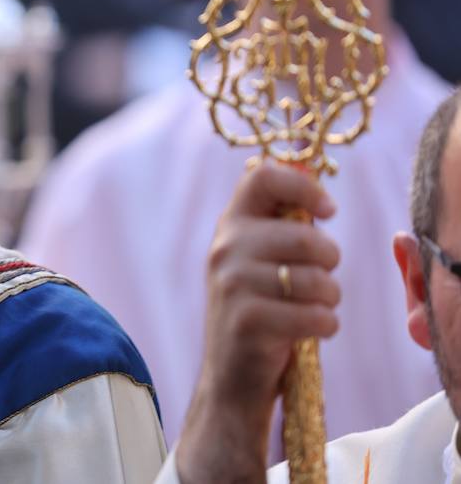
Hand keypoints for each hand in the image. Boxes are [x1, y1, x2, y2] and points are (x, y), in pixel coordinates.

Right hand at [176, 162, 339, 483]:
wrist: (231, 377)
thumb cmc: (259, 312)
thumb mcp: (257, 261)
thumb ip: (280, 227)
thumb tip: (314, 185)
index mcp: (230, 225)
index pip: (262, 177)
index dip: (303, 186)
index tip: (328, 211)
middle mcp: (224, 248)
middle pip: (306, 235)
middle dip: (331, 260)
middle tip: (324, 279)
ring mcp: (231, 284)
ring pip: (316, 279)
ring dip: (331, 298)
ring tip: (319, 308)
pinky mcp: (247, 321)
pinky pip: (314, 315)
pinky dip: (327, 325)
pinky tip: (314, 329)